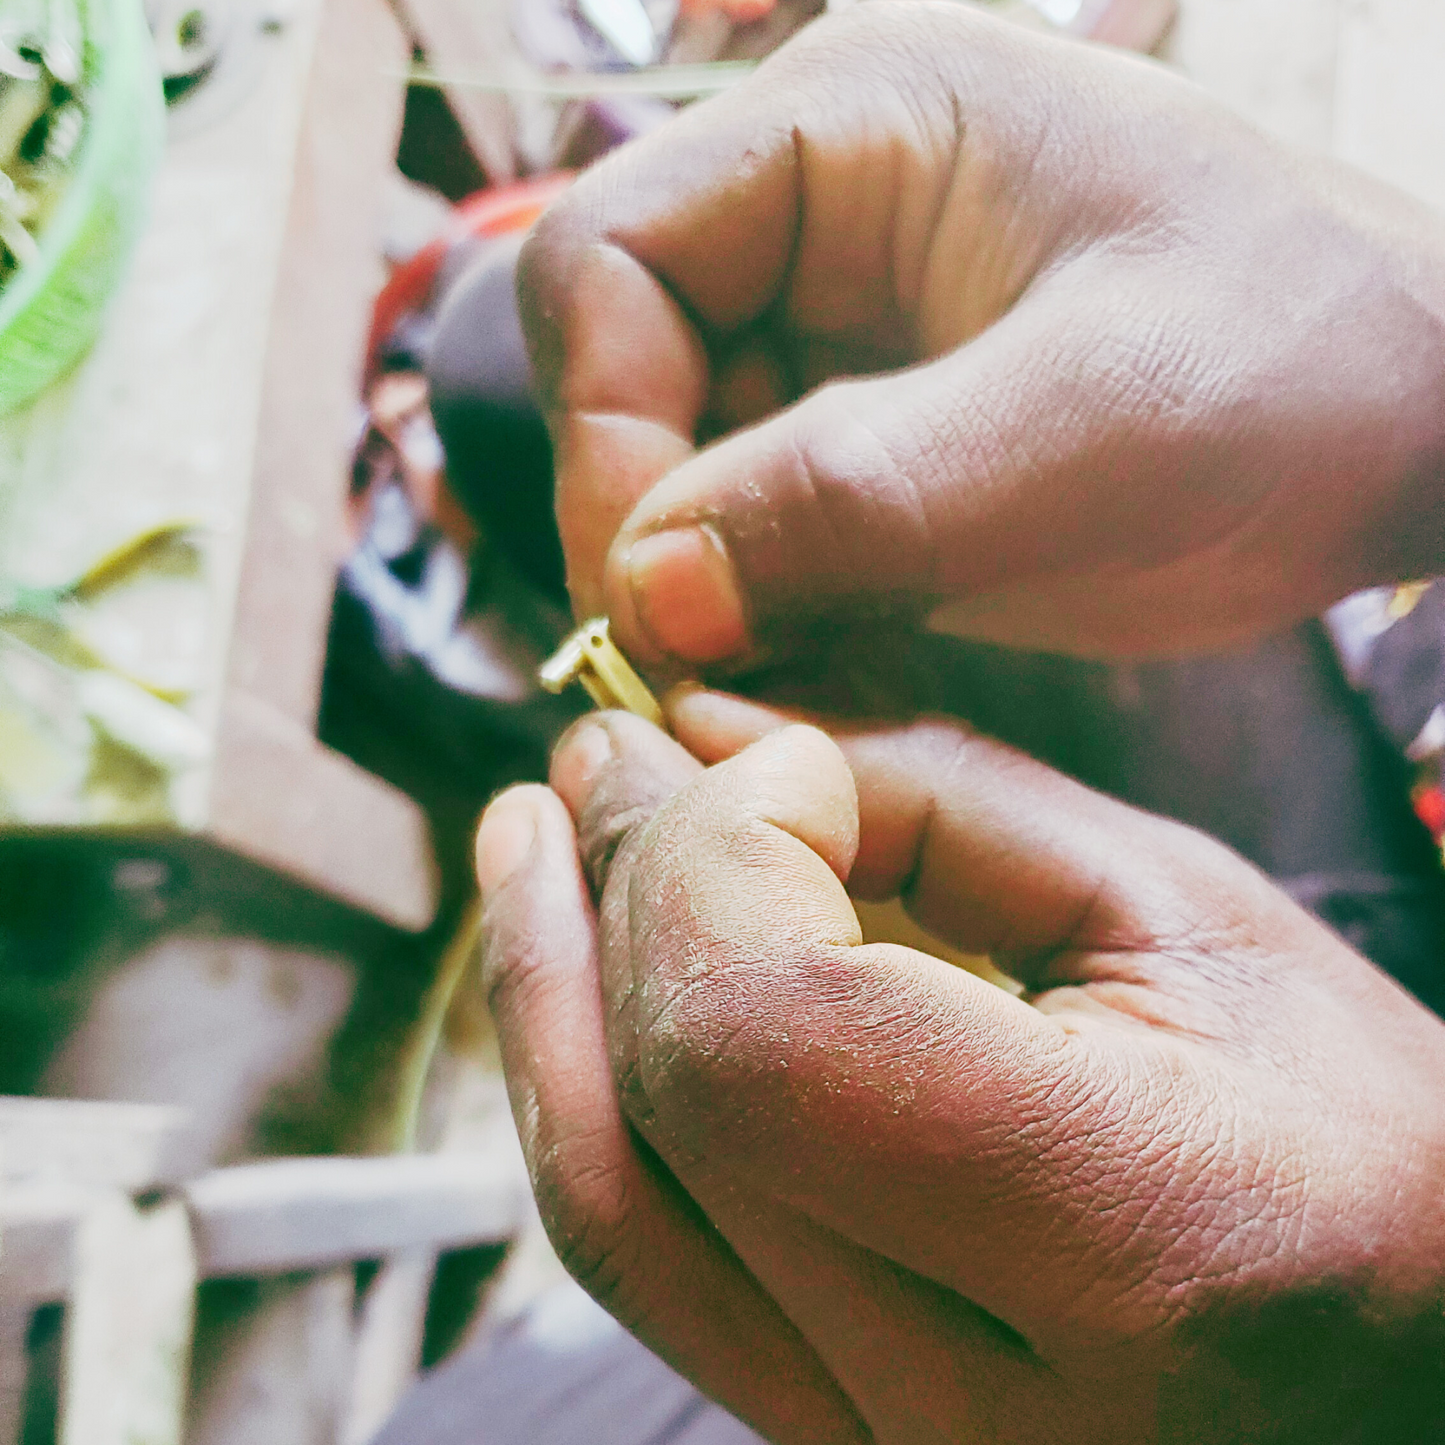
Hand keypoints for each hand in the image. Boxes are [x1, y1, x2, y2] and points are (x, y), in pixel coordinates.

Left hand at [476, 698, 1444, 1442]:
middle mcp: (986, 1412)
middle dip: (618, 885)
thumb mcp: (1184, 911)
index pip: (771, 1038)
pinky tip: (576, 966)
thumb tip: (708, 731)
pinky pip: (647, 1255)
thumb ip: (929, 798)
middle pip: (671, 1100)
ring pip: (611, 1201)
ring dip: (547, 985)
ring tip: (531, 835)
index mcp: (1134, 1239)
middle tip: (602, 750)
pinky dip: (594, 1087)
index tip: (779, 764)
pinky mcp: (834, 1437)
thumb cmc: (1348, 1119)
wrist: (1400, 1338)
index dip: (724, 860)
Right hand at [520, 0, 1444, 664]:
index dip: (601, 431)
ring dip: (707, 584)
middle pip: (622, 366)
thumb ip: (857, 497)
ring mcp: (838, 326)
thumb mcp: (1089, 427)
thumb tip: (646, 586)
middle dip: (648, 526)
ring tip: (785, 674)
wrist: (1411, 428)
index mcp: (854, 125)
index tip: (653, 595)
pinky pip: (754, 520)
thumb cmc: (1299, 369)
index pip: (610, 259)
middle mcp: (817, 213)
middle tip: (702, 666)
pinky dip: (765, 606)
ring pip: (678, 461)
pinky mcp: (869, 430)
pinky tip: (828, 662)